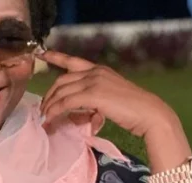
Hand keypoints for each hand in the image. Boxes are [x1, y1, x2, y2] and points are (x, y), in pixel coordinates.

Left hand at [38, 51, 180, 138]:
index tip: (42, 54)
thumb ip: (94, 99)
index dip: (56, 57)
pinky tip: (50, 119)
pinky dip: (55, 111)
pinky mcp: (93, 94)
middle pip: (61, 80)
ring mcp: (94, 81)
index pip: (72, 61)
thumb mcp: (110, 98)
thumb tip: (79, 113)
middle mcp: (95, 72)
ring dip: (49, 106)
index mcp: (99, 69)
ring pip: (61, 92)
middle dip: (49, 95)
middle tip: (43, 109)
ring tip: (45, 118)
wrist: (149, 113)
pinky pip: (66, 102)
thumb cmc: (133, 110)